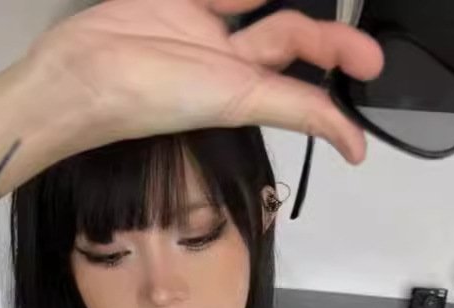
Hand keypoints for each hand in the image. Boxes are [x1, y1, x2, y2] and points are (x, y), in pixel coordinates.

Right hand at [27, 0, 383, 164]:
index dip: (336, 92)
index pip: (302, 91)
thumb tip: (356, 147)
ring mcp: (200, 27)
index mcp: (244, 91)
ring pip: (258, 5)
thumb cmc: (153, 101)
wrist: (81, 75)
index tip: (371, 88)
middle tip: (365, 47)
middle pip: (291, 36)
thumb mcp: (237, 101)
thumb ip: (297, 111)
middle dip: (330, 37)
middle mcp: (227, 61)